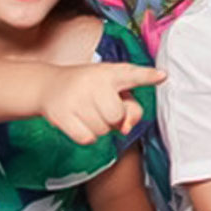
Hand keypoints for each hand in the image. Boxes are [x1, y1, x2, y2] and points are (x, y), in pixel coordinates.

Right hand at [44, 63, 164, 144]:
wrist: (48, 85)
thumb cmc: (88, 87)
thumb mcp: (111, 87)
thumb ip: (130, 107)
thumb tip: (126, 129)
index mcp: (109, 72)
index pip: (131, 74)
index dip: (147, 76)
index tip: (162, 76)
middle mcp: (93, 82)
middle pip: (117, 115)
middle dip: (113, 118)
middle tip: (101, 106)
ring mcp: (76, 98)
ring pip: (102, 130)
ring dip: (99, 127)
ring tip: (88, 111)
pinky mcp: (62, 115)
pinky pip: (88, 138)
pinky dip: (87, 135)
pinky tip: (79, 121)